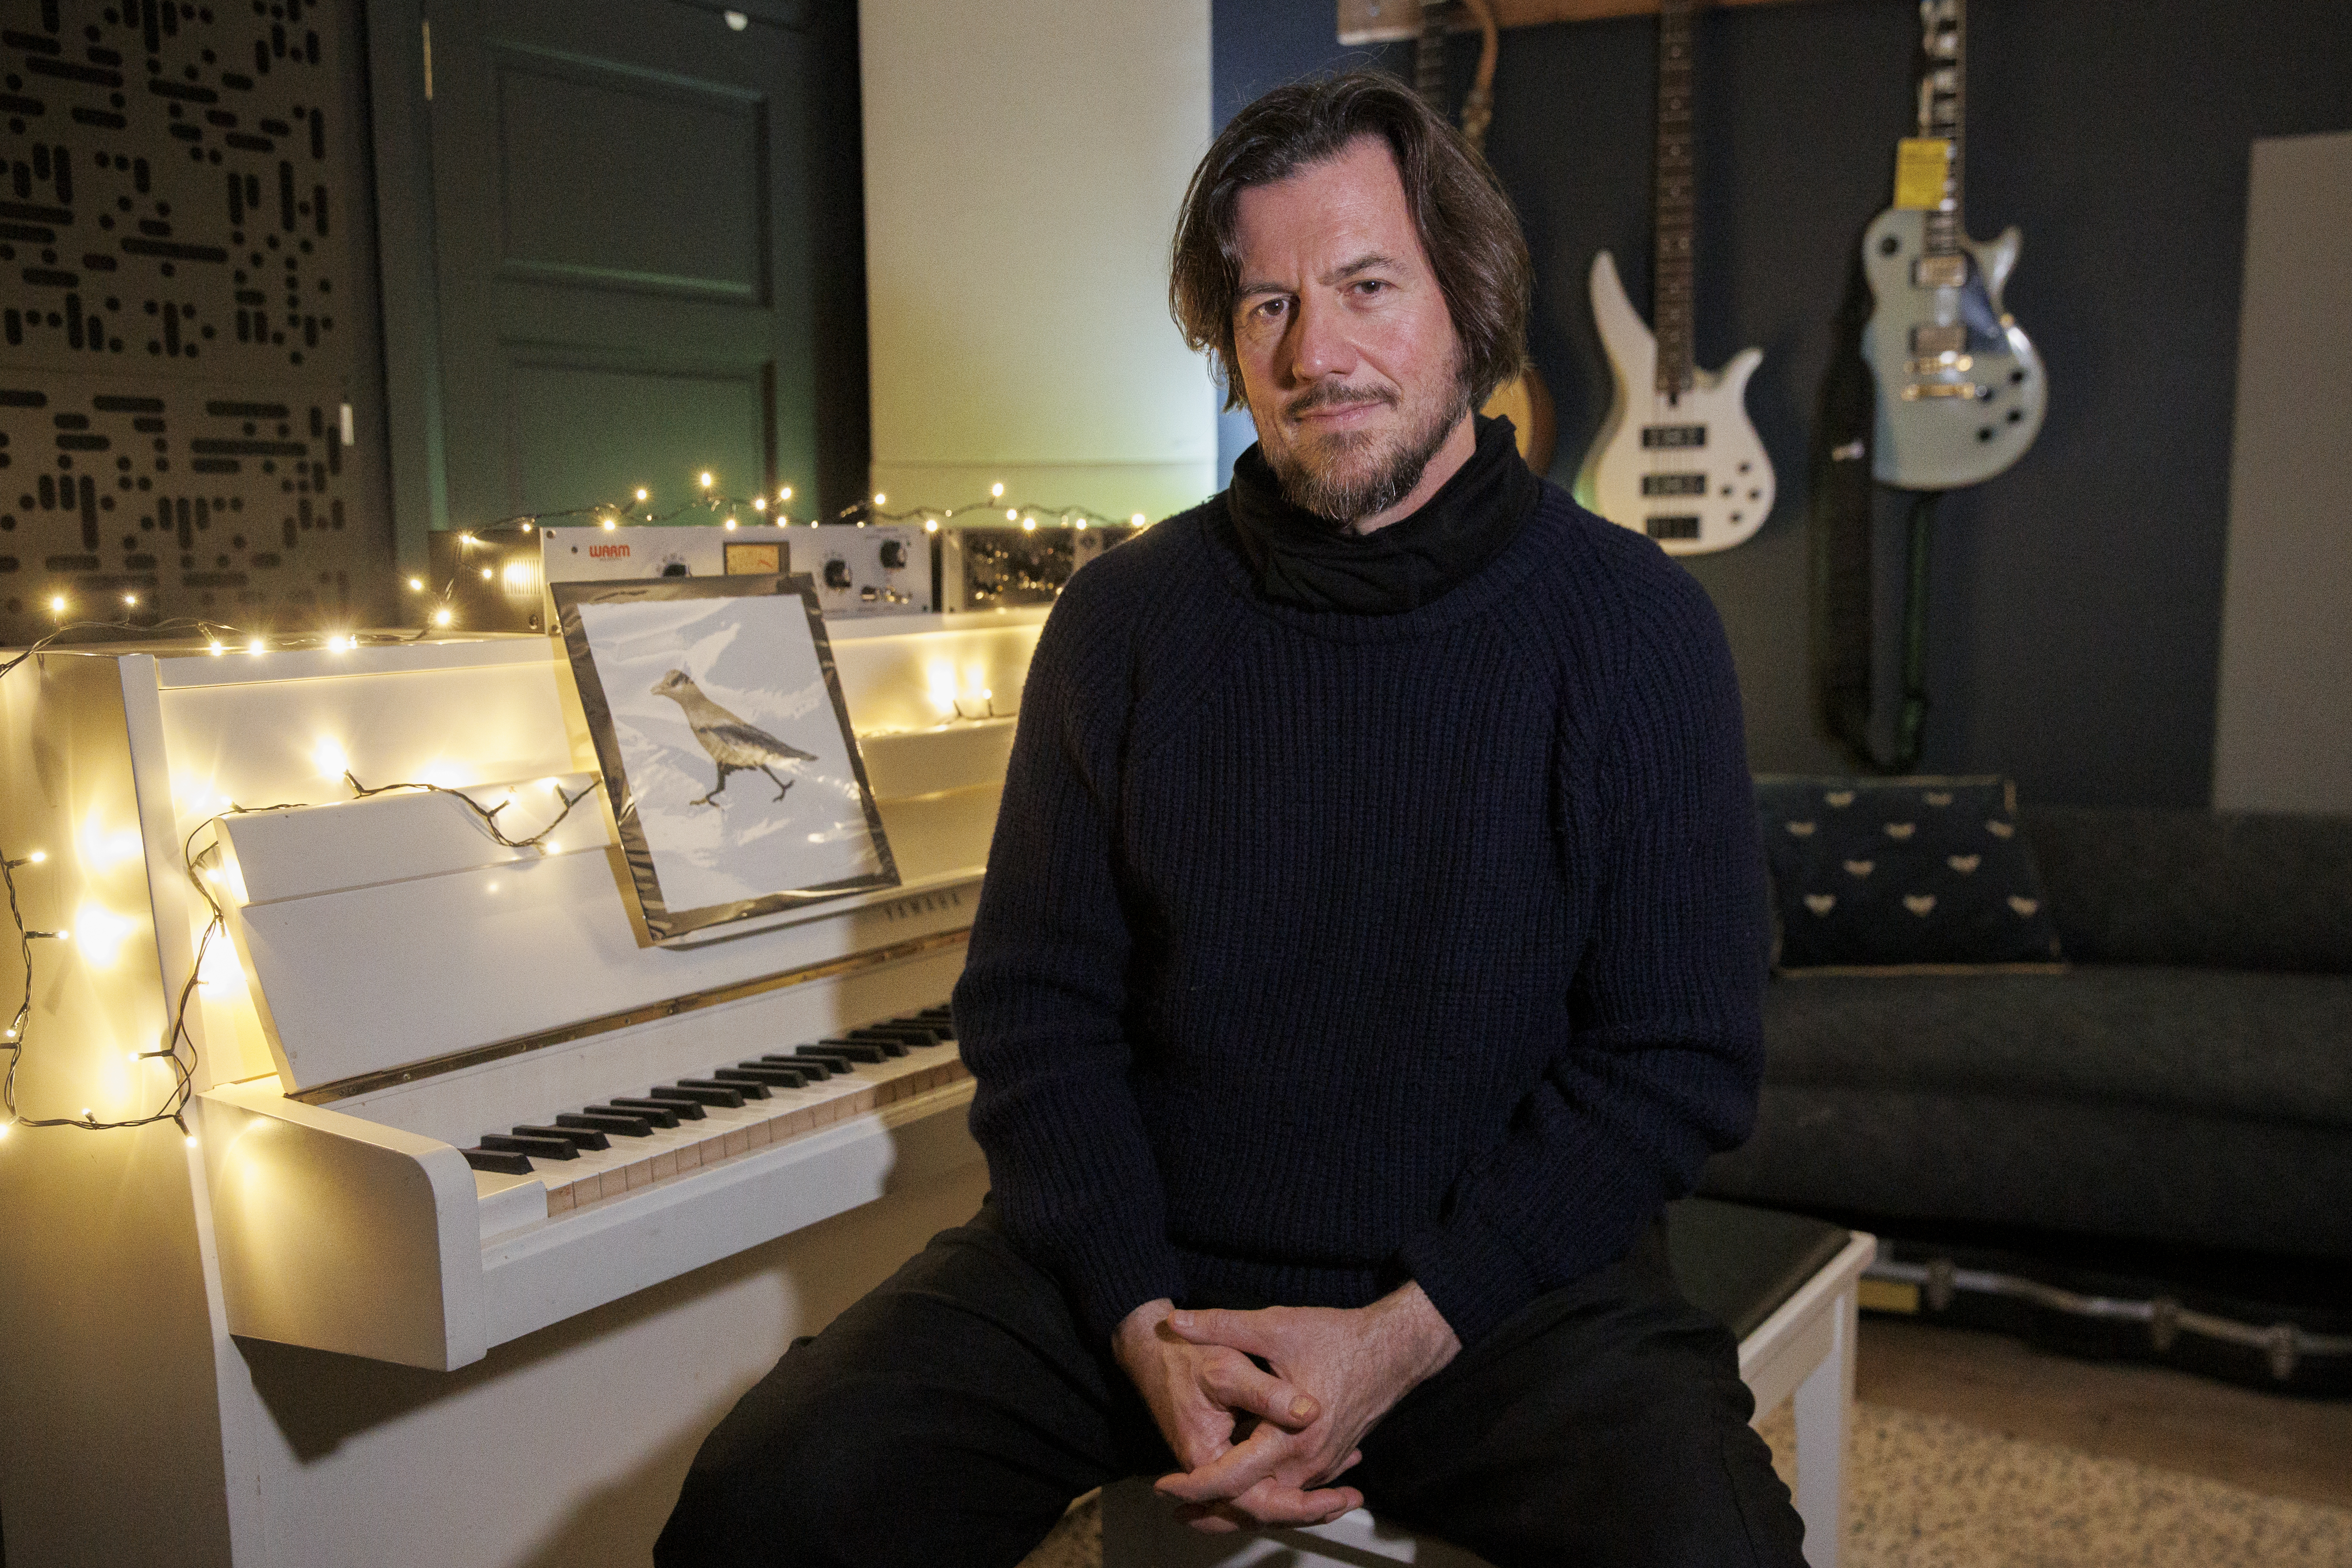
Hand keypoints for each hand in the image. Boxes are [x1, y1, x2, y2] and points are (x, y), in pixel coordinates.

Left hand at [1148, 1283, 1461, 1533]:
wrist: (1396, 1348)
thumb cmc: (1338, 1337)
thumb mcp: (1274, 1327)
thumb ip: (1221, 1325)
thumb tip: (1174, 1321)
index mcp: (1289, 1437)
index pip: (1232, 1479)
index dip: (1194, 1488)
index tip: (1165, 1486)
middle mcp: (1308, 1461)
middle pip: (1253, 1505)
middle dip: (1213, 1513)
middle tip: (1178, 1512)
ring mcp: (1323, 1465)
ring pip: (1276, 1503)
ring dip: (1241, 1508)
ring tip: (1203, 1509)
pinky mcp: (1332, 1460)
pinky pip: (1296, 1492)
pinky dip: (1269, 1498)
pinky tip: (1248, 1492)